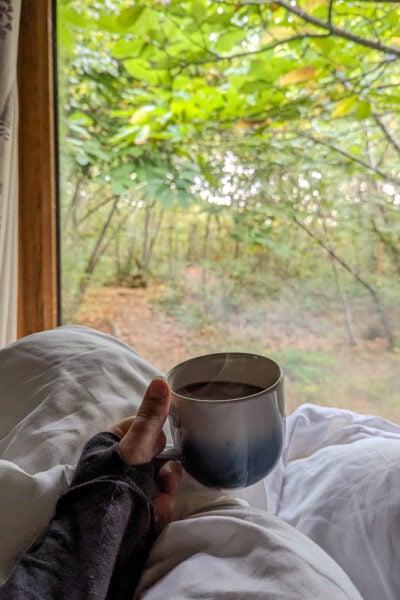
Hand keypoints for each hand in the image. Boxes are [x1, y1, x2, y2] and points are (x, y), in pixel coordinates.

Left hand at [109, 377, 181, 532]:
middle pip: (156, 457)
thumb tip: (161, 380)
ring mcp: (126, 489)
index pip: (142, 428)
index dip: (155, 437)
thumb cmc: (116, 484)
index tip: (156, 447)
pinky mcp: (134, 511)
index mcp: (111, 443)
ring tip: (160, 501)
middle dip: (166, 470)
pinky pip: (157, 503)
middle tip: (164, 478)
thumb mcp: (136, 446)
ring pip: (160, 481)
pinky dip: (160, 509)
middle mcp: (117, 464)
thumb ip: (151, 416)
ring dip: (165, 490)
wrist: (105, 538)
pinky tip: (156, 514)